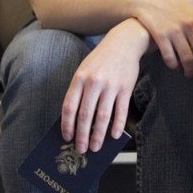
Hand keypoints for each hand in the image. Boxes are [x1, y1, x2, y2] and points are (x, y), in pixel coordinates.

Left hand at [60, 20, 147, 153]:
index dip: (67, 125)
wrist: (124, 43)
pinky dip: (117, 125)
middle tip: (81, 149)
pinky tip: (114, 136)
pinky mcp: (125, 88)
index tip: (66, 138)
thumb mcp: (84, 70)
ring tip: (96, 147)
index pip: (69, 107)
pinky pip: (120, 111)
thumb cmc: (101, 59)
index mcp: (79, 78)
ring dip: (98, 135)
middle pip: (85, 115)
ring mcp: (111, 86)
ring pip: (103, 116)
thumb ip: (79, 91)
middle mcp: (94, 82)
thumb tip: (76, 119)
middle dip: (82, 135)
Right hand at [131, 0, 192, 81]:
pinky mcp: (160, 35)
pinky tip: (175, 67)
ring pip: (188, 59)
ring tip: (189, 74)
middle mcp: (190, 25)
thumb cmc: (175, 10)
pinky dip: (174, 66)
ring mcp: (175, 30)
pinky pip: (170, 58)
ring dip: (190, 71)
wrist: (150, 0)